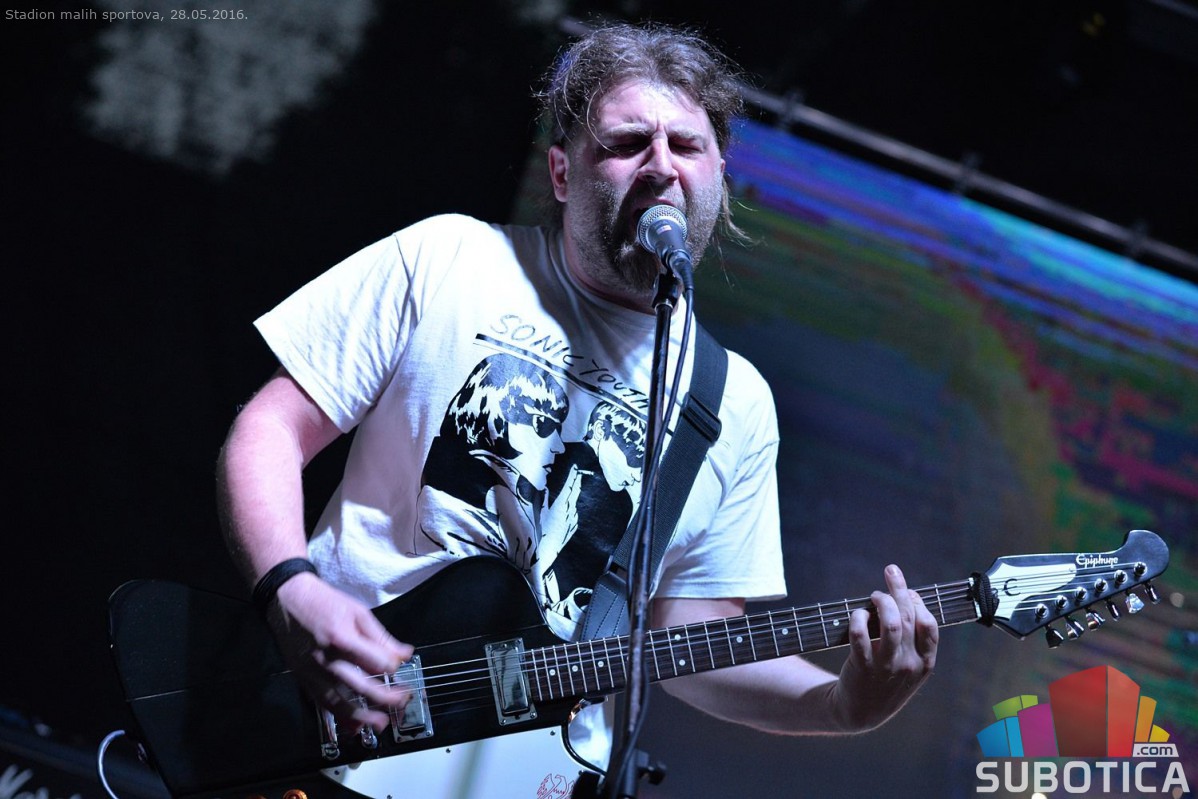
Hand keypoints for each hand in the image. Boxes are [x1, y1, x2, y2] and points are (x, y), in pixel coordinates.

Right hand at [267, 573, 413, 732]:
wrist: (288, 599)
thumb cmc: (324, 602)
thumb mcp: (358, 612)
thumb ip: (381, 637)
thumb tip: (404, 654)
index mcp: (342, 638)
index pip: (376, 662)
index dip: (393, 668)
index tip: (399, 668)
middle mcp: (327, 659)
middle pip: (360, 686)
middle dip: (385, 698)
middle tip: (401, 701)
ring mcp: (313, 672)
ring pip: (340, 702)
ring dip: (362, 717)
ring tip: (380, 723)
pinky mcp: (304, 678)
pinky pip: (322, 703)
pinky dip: (338, 716)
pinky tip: (353, 725)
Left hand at [833, 564, 937, 730]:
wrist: (861, 712)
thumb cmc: (886, 681)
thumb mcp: (909, 667)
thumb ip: (913, 640)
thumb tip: (906, 597)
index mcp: (925, 663)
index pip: (930, 626)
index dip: (919, 603)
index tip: (909, 591)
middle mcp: (909, 664)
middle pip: (908, 618)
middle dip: (900, 589)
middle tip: (891, 571)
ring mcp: (886, 666)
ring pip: (891, 625)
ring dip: (882, 601)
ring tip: (875, 595)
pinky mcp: (862, 667)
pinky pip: (860, 636)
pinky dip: (858, 618)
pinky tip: (857, 613)